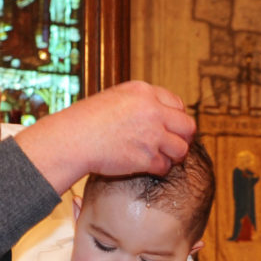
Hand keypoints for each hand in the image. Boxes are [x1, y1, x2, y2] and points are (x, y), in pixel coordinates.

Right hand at [16, 81, 194, 193]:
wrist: (72, 139)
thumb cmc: (87, 120)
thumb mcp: (115, 98)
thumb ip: (140, 103)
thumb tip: (161, 113)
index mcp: (143, 92)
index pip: (178, 104)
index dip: (175, 119)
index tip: (168, 127)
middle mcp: (152, 111)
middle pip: (188, 126)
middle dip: (182, 137)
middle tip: (171, 145)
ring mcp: (151, 135)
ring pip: (181, 149)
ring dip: (173, 155)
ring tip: (159, 156)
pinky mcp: (146, 157)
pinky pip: (165, 166)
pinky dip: (158, 168)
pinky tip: (145, 165)